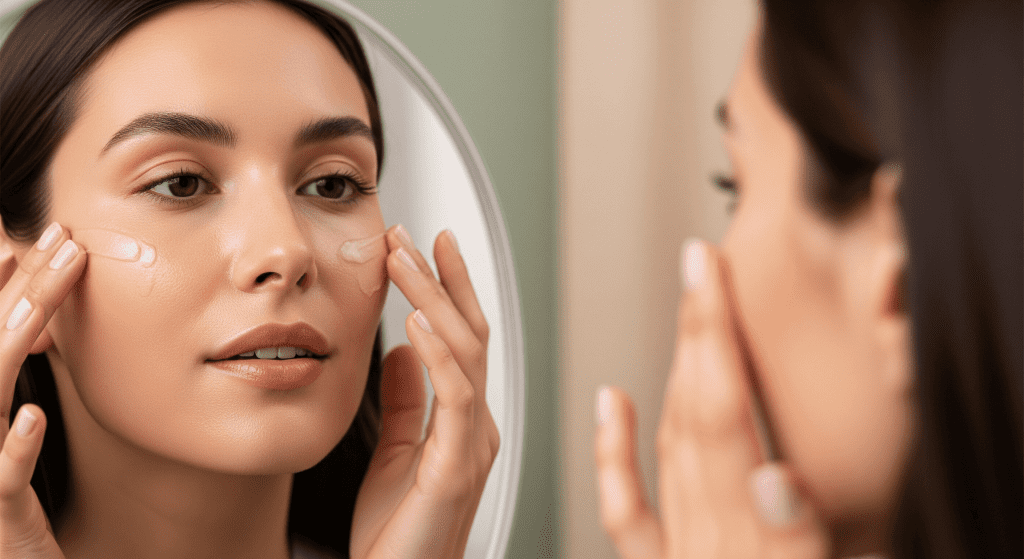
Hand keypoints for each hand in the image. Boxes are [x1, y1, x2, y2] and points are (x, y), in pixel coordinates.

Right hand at [1, 222, 85, 558]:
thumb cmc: (9, 499)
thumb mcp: (12, 435)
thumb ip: (12, 379)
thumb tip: (30, 317)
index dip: (4, 290)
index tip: (32, 246)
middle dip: (23, 293)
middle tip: (60, 243)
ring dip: (13, 343)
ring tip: (43, 300)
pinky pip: (2, 477)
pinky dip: (15, 447)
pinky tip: (32, 418)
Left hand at [350, 225, 498, 558]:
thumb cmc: (395, 535)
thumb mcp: (394, 453)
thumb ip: (406, 403)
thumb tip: (403, 353)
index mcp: (463, 422)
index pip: (462, 340)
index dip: (447, 289)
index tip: (424, 245)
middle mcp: (477, 427)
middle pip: (470, 335)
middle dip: (443, 279)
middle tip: (412, 234)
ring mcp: (473, 446)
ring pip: (466, 355)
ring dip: (435, 301)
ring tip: (404, 260)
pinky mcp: (457, 469)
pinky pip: (455, 400)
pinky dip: (440, 355)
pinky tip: (416, 323)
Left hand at [594, 239, 829, 557]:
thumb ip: (794, 536)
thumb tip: (776, 479)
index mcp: (754, 541)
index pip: (728, 413)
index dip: (717, 332)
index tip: (710, 270)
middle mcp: (710, 540)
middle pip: (699, 415)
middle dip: (700, 330)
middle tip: (700, 262)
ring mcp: (682, 552)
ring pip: (672, 445)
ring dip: (678, 371)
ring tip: (689, 310)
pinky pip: (626, 507)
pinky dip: (615, 448)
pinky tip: (614, 399)